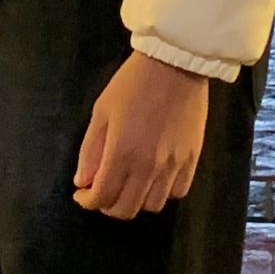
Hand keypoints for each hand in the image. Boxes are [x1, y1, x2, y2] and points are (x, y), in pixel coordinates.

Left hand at [73, 50, 209, 218]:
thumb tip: (83, 182)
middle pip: (126, 209)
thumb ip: (90, 151)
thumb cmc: (132, 84)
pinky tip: (154, 178)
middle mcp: (148, 167)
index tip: (82, 194)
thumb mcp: (102, 112)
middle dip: (108, 205)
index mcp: (122, 154)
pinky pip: (177, 192)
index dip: (87, 201)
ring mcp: (174, 166)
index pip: (102, 197)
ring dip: (135, 200)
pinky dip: (162, 193)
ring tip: (129, 183)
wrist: (175, 64)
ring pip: (152, 206)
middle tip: (103, 190)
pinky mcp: (192, 160)